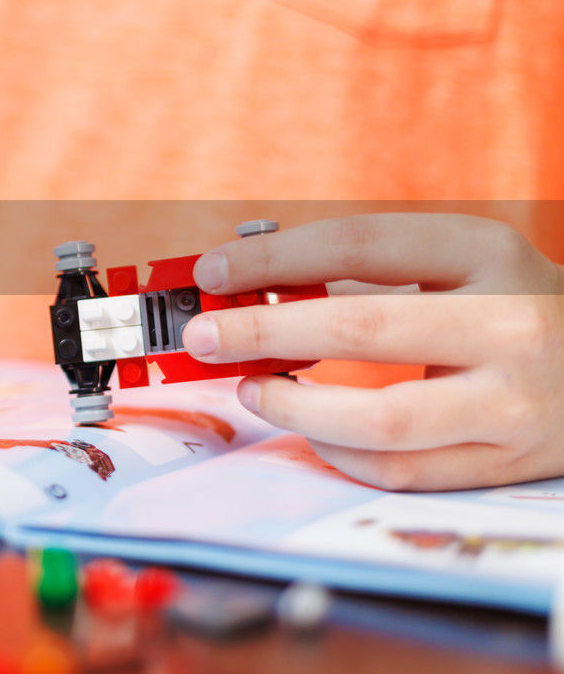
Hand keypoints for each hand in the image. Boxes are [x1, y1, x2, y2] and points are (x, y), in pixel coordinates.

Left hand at [181, 214, 563, 489]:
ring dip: (293, 407)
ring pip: (379, 420)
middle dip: (262, 334)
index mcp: (488, 253)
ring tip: (252, 389)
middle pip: (361, 329)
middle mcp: (509, 326)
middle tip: (204, 338)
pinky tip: (309, 430)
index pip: (359, 246)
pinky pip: (401, 472)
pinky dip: (338, 453)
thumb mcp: (456, 262)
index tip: (213, 271)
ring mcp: (513, 404)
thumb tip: (251, 287)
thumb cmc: (509, 305)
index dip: (273, 259)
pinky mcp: (508, 463)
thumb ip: (365, 269)